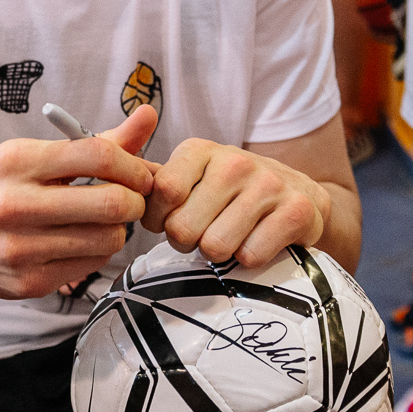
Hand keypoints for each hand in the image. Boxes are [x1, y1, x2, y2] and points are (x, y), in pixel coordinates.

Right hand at [0, 106, 156, 299]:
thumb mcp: (30, 155)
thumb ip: (92, 141)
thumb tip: (148, 116)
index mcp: (16, 162)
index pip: (96, 155)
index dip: (133, 163)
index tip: (140, 171)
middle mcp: (14, 205)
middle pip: (111, 203)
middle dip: (135, 200)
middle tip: (130, 198)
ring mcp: (19, 249)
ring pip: (108, 239)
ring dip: (117, 228)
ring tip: (101, 220)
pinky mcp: (27, 283)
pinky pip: (92, 265)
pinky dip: (97, 251)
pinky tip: (80, 241)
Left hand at [143, 138, 330, 268]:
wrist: (302, 196)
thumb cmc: (233, 193)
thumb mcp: (195, 176)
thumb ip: (156, 183)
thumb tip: (110, 187)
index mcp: (200, 150)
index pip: (161, 192)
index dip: (159, 220)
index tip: (171, 220)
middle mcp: (234, 161)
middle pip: (183, 228)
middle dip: (188, 242)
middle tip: (204, 234)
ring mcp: (268, 184)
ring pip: (216, 246)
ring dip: (219, 254)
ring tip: (229, 238)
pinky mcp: (295, 211)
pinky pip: (251, 256)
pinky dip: (249, 261)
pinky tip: (256, 243)